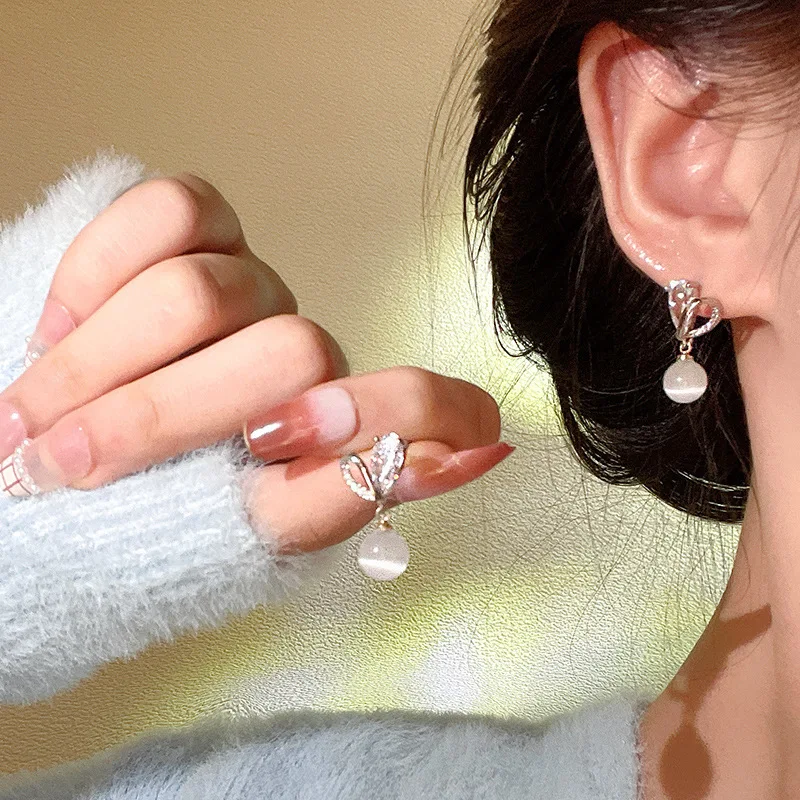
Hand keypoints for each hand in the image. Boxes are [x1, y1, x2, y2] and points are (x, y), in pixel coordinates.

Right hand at [0, 173, 512, 551]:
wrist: (45, 476)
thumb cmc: (137, 514)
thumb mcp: (232, 536)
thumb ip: (329, 505)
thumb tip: (480, 456)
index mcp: (338, 428)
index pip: (424, 402)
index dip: (383, 415)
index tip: (274, 448)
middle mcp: (304, 352)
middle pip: (288, 353)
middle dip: (161, 415)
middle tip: (64, 466)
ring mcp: (249, 285)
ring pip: (203, 292)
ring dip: (101, 366)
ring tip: (33, 422)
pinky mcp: (194, 229)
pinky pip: (163, 214)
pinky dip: (91, 280)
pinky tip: (54, 334)